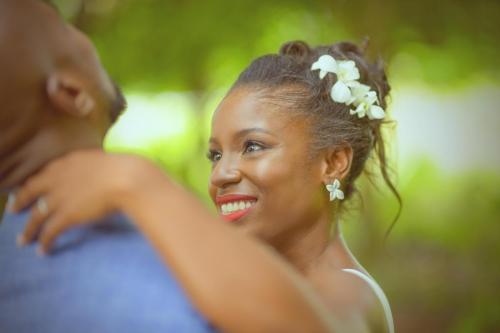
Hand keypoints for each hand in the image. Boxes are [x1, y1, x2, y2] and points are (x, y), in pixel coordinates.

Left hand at [10, 149, 153, 254]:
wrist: (126, 178)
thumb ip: (90, 167)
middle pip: (31, 192)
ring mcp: (60, 198)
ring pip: (36, 216)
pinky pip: (50, 232)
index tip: (27, 189)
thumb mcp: (101, 161)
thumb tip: (94, 173)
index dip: (32, 184)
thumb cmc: (123, 168)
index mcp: (66, 163)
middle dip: (19, 202)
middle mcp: (57, 179)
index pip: (43, 174)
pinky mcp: (66, 215)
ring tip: (22, 240)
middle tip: (12, 210)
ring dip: (29, 230)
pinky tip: (43, 250)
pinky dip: (44, 242)